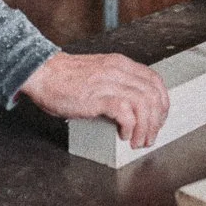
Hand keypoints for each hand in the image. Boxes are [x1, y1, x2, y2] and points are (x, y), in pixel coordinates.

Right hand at [20, 52, 169, 148]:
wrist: (43, 73)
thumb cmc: (65, 78)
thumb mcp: (99, 73)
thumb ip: (115, 82)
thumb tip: (130, 105)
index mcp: (120, 64)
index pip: (155, 80)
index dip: (162, 103)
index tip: (158, 119)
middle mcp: (118, 71)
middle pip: (153, 94)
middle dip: (157, 120)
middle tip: (150, 136)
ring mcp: (109, 83)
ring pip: (144, 104)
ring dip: (146, 127)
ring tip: (138, 141)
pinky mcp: (98, 97)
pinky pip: (125, 112)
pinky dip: (130, 126)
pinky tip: (124, 135)